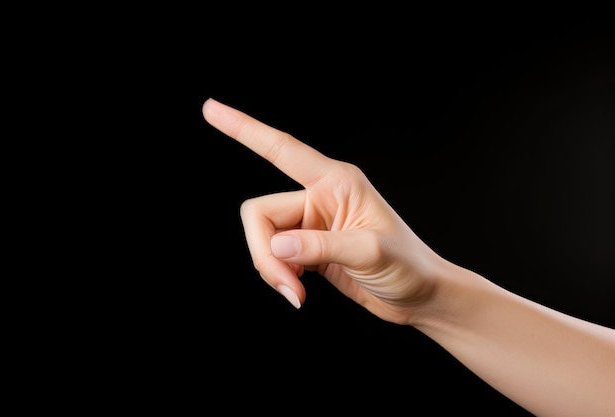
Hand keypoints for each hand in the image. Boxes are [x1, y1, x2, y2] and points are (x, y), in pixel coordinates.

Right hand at [203, 98, 450, 322]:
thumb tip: (276, 246)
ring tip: (297, 292)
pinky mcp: (306, 249)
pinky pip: (271, 256)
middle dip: (264, 253)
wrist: (419, 296)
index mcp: (336, 181)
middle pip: (260, 213)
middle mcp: (318, 197)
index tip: (210, 110)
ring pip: (262, 237)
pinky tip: (298, 290)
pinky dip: (277, 276)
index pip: (281, 150)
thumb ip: (320, 247)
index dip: (244, 129)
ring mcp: (310, 224)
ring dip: (271, 269)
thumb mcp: (369, 252)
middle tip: (288, 283)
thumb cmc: (408, 265)